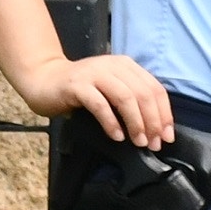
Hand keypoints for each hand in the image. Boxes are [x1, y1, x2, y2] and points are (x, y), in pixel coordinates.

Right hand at [18, 48, 179, 148]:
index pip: (154, 88)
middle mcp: (112, 66)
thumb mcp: (110, 89)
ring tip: (138, 142)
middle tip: (153, 143)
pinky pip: (100, 104)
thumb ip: (131, 100)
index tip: (166, 136)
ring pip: (125, 97)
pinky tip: (116, 136)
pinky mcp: (77, 85)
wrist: (44, 79)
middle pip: (142, 94)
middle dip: (152, 121)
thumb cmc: (80, 90)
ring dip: (135, 123)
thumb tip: (156, 127)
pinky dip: (111, 122)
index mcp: (125, 65)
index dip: (164, 113)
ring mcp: (94, 74)